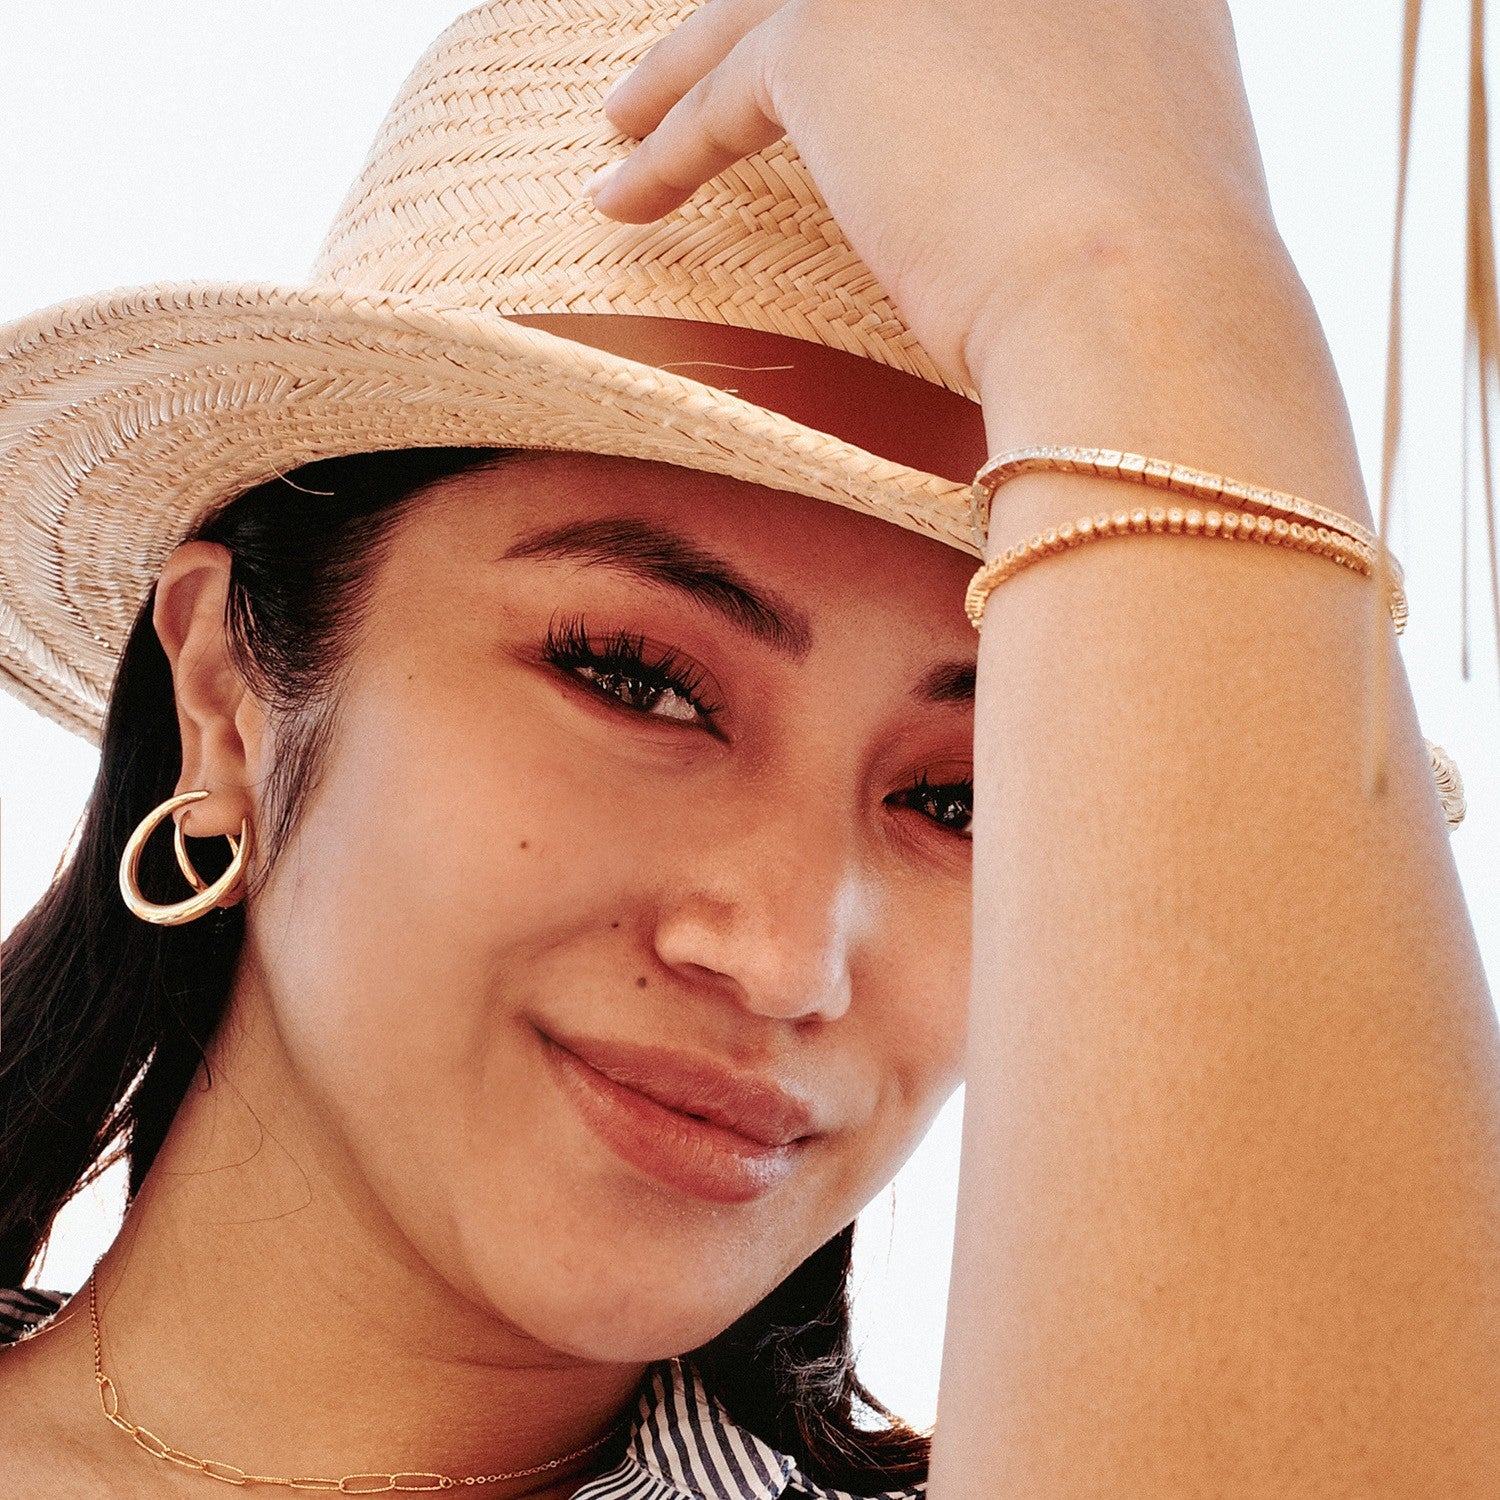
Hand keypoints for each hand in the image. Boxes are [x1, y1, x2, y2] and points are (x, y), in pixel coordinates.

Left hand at [591, 0, 1279, 393]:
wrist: (1140, 311)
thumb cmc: (1157, 299)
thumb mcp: (1145, 179)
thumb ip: (1085, 131)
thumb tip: (1026, 181)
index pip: (964, 0)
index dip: (895, 30)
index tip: (851, 82)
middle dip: (778, 29)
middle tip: (726, 71)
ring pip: (766, 12)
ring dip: (684, 69)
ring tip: (632, 119)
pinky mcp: (831, 31)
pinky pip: (723, 91)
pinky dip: (665, 148)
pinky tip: (625, 196)